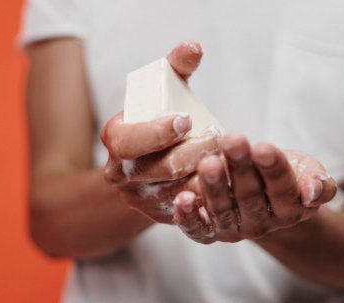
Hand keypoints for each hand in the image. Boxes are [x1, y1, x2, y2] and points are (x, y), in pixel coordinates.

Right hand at [101, 41, 219, 223]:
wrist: (146, 161)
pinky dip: (206, 198)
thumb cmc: (157, 120)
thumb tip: (193, 47)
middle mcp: (120, 173)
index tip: (187, 119)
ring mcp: (138, 198)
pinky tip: (224, 183)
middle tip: (218, 137)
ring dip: (205, 176)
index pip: (128, 142)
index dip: (156, 132)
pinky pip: (185, 211)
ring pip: (176, 192)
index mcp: (115, 140)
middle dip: (193, 153)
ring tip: (228, 158)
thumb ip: (175, 67)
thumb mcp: (163, 91)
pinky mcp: (157, 214)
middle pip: (159, 169)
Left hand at [173, 132, 336, 242]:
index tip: (263, 147)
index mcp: (288, 210)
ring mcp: (233, 230)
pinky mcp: (209, 232)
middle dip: (240, 168)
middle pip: (250, 197)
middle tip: (232, 141)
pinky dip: (188, 217)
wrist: (260, 193)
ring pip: (223, 211)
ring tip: (208, 163)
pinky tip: (182, 199)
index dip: (273, 169)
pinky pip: (197, 230)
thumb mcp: (306, 172)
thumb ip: (318, 182)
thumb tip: (312, 191)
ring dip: (214, 188)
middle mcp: (260, 224)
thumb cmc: (283, 175)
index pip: (282, 189)